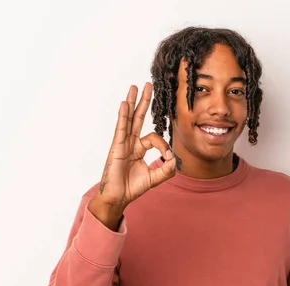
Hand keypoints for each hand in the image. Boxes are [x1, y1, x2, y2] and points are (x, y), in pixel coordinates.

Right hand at [91, 83, 175, 211]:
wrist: (118, 197)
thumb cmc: (132, 187)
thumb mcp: (154, 178)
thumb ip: (166, 170)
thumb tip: (173, 159)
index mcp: (139, 148)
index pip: (154, 138)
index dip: (163, 145)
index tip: (167, 158)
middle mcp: (130, 142)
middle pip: (138, 117)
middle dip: (144, 101)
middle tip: (148, 85)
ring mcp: (122, 143)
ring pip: (129, 119)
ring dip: (132, 102)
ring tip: (134, 87)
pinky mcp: (116, 147)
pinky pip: (121, 128)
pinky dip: (123, 116)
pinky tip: (124, 103)